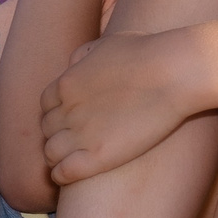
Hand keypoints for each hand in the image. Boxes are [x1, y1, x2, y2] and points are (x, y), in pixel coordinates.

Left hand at [40, 30, 194, 184]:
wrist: (172, 72)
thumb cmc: (148, 53)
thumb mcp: (106, 42)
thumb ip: (84, 54)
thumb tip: (74, 62)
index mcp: (67, 83)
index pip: (46, 106)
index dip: (57, 114)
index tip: (71, 120)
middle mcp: (68, 109)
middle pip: (47, 129)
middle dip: (57, 135)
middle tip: (75, 142)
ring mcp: (81, 134)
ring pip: (50, 153)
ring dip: (56, 157)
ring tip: (71, 161)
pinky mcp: (98, 156)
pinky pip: (62, 172)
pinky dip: (61, 175)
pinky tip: (69, 175)